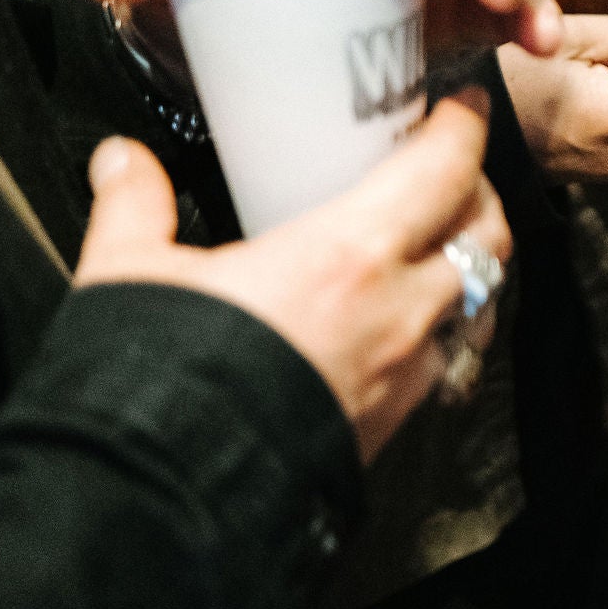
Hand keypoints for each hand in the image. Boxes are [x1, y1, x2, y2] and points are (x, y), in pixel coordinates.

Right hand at [72, 92, 510, 461]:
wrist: (165, 503)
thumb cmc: (157, 379)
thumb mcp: (131, 277)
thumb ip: (135, 209)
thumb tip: (121, 161)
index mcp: (348, 254)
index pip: (443, 172)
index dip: (464, 130)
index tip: (463, 105)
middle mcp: (398, 309)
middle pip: (486, 233)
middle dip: (479, 193)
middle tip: (452, 170)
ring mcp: (405, 371)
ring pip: (478, 297)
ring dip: (471, 261)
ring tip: (438, 240)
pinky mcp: (393, 422)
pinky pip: (445, 356)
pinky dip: (443, 323)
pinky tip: (406, 317)